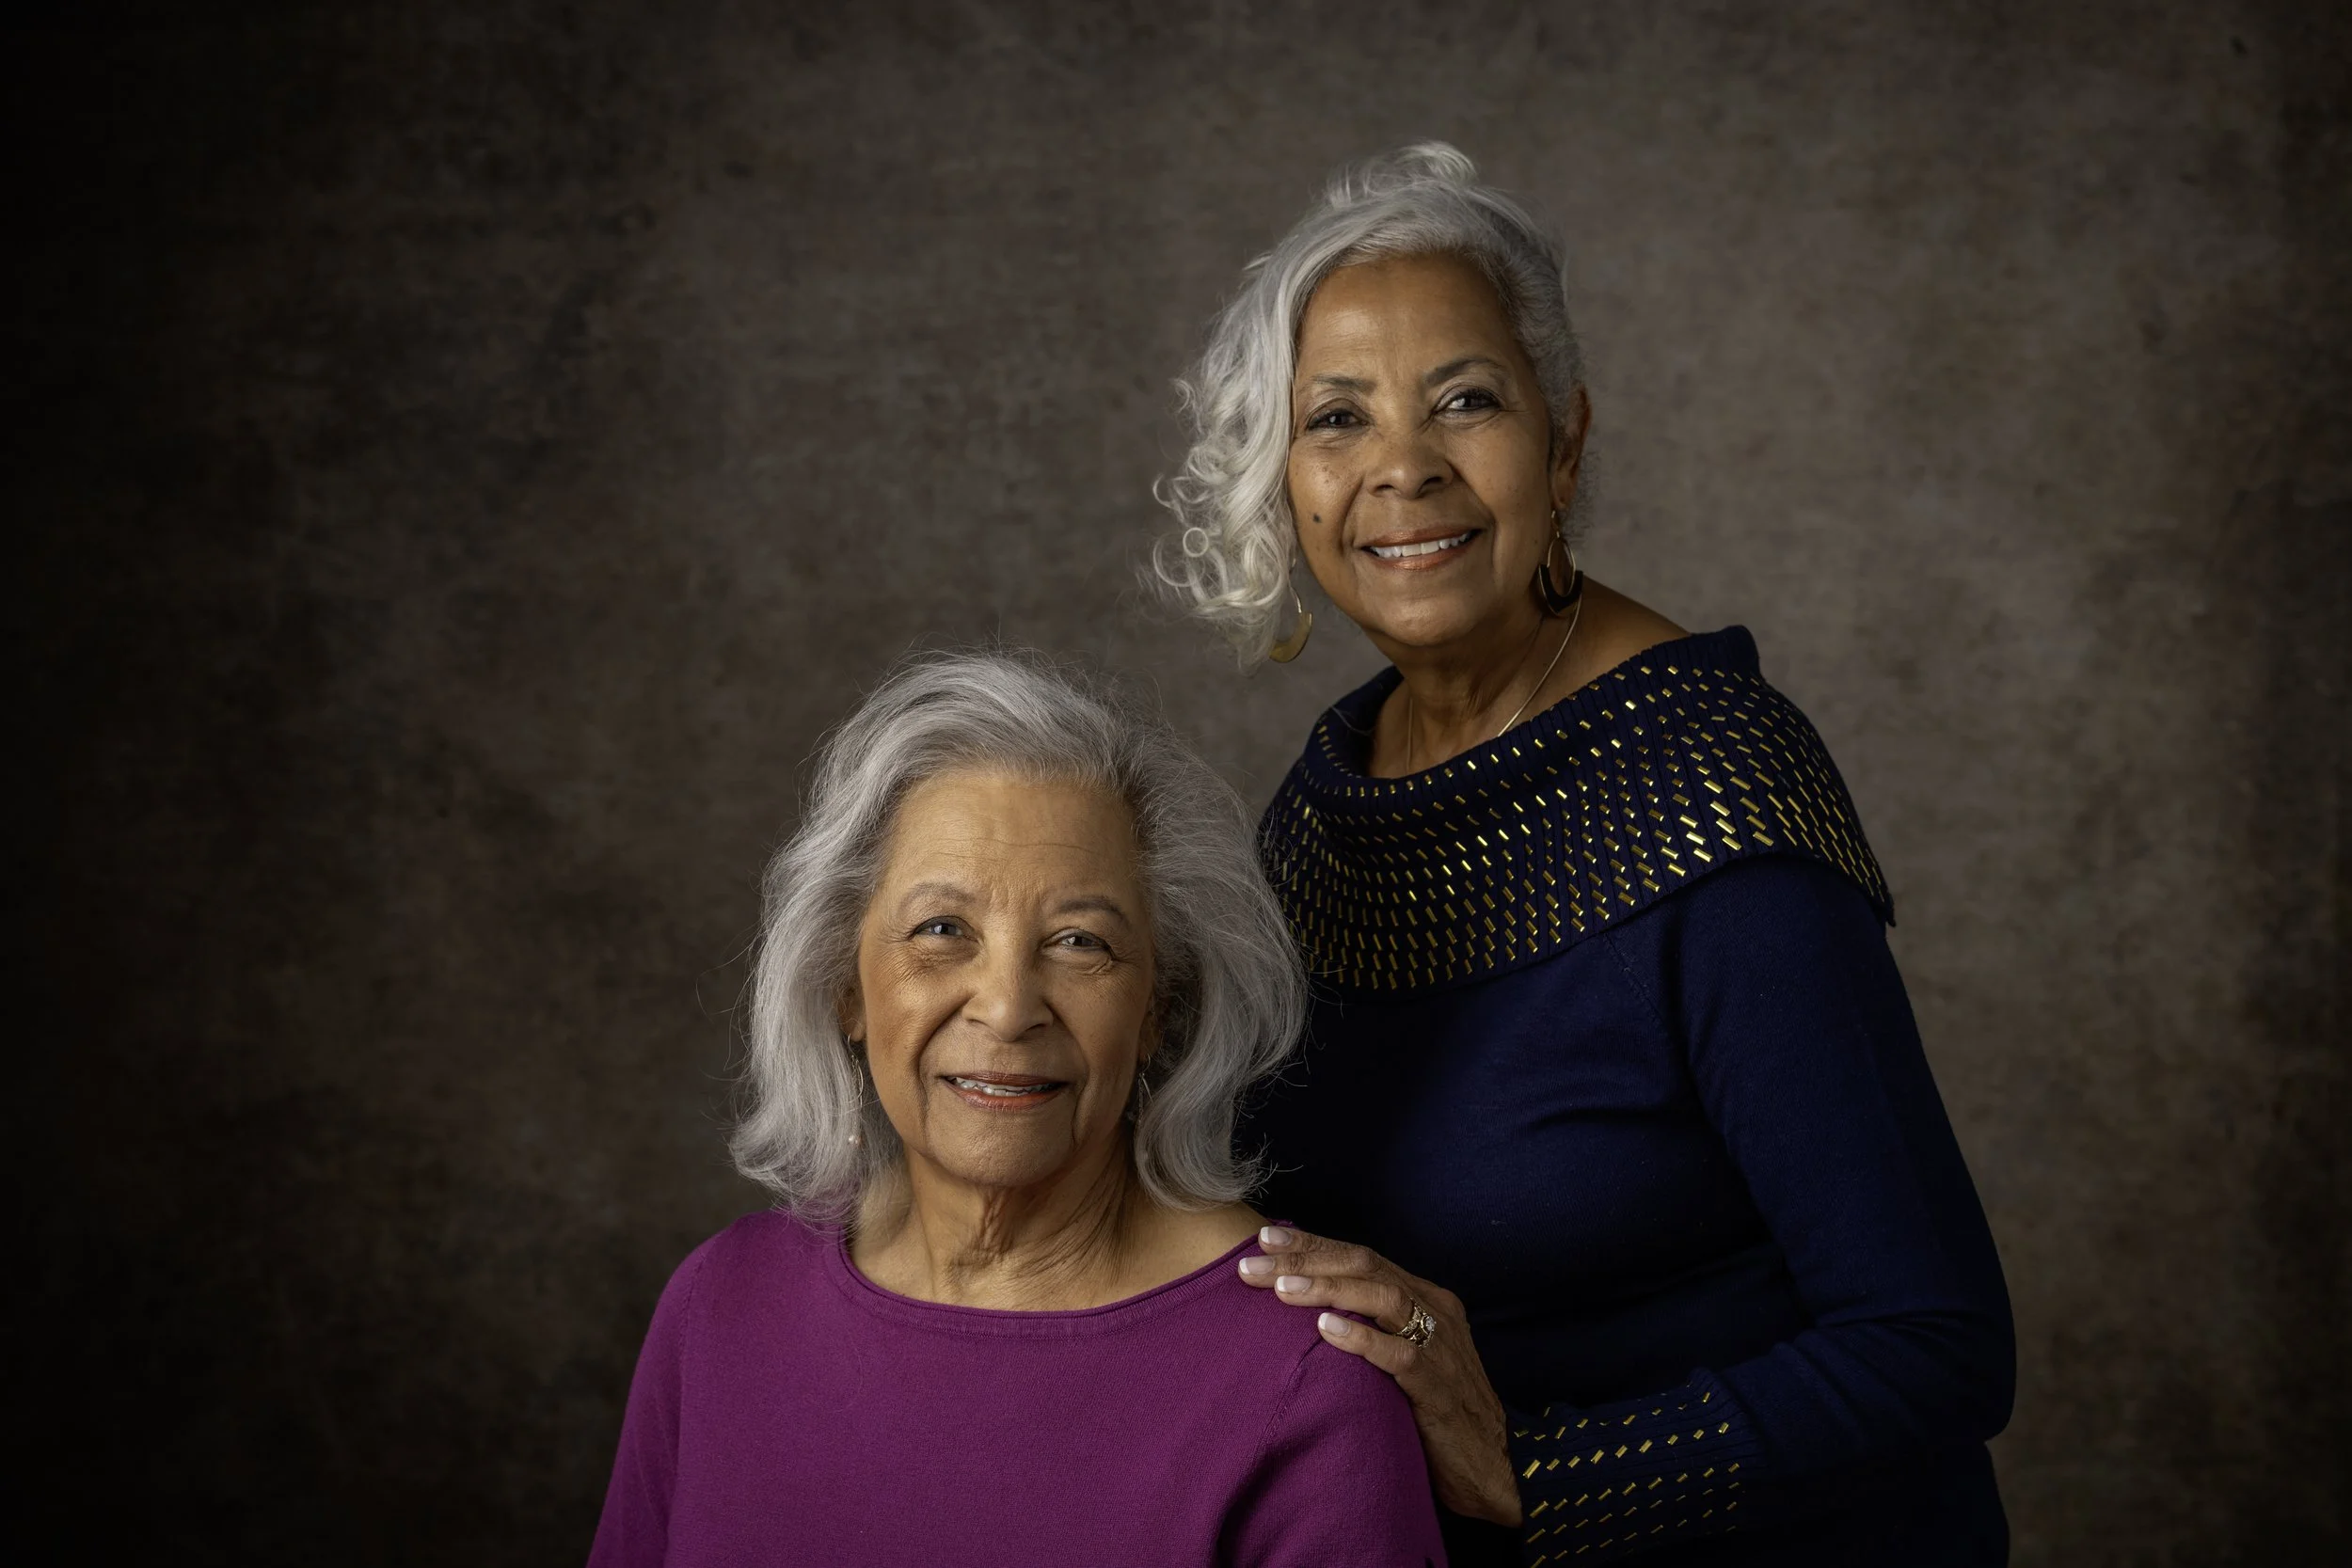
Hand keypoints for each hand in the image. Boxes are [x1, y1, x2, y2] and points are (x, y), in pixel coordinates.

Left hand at [1238, 1226, 1521, 1526]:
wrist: (1493, 1470)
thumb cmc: (1436, 1413)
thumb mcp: (1403, 1359)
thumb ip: (1370, 1329)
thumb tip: (1307, 1310)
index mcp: (1425, 1299)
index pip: (1363, 1258)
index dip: (1315, 1245)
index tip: (1267, 1239)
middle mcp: (1435, 1312)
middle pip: (1366, 1267)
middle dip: (1307, 1259)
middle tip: (1254, 1261)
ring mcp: (1441, 1347)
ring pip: (1383, 1299)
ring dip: (1327, 1288)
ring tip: (1281, 1289)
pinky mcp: (1441, 1388)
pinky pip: (1401, 1354)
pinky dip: (1362, 1337)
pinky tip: (1326, 1328)